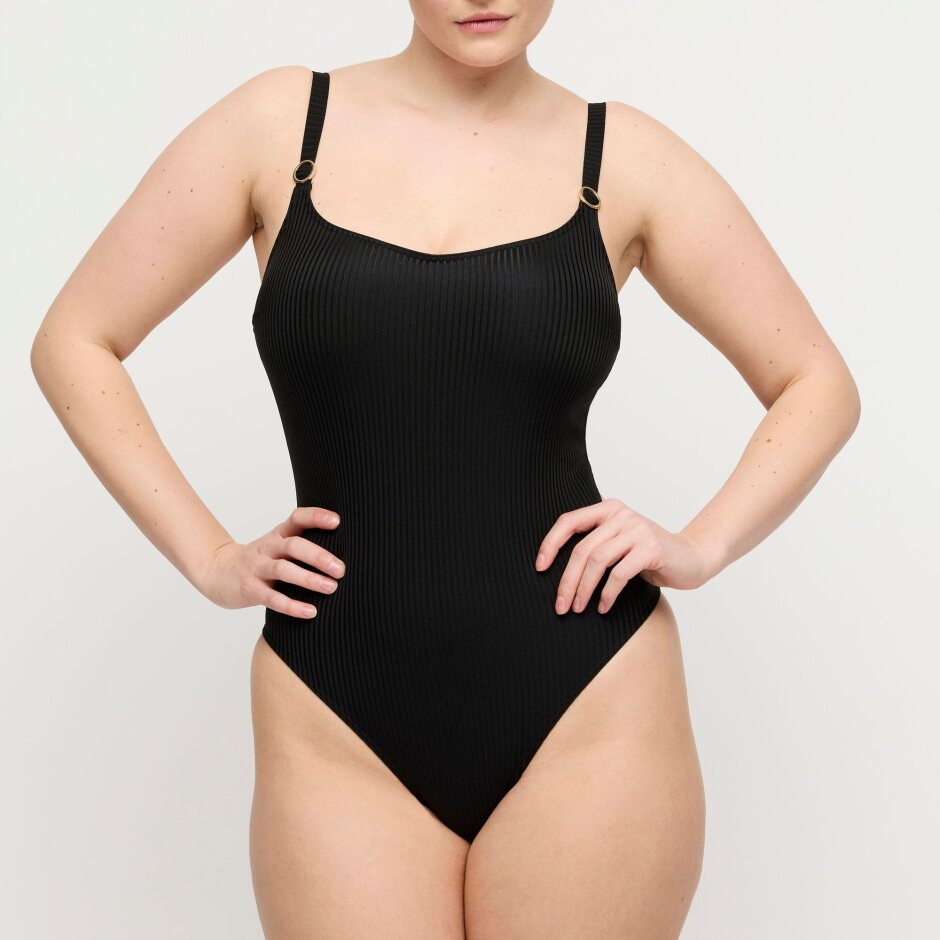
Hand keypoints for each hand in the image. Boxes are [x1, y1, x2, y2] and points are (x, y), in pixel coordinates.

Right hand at [198, 506, 344, 618]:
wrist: (217, 572)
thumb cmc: (260, 560)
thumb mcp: (277, 545)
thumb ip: (304, 545)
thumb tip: (346, 553)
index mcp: (278, 534)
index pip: (297, 518)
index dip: (316, 517)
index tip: (337, 522)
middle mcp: (268, 548)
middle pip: (294, 546)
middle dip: (319, 557)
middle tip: (341, 569)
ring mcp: (257, 568)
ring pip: (283, 570)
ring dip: (309, 579)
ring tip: (331, 588)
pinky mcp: (249, 589)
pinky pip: (272, 598)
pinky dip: (292, 606)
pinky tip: (311, 612)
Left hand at [535, 497, 721, 613]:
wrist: (692, 557)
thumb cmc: (649, 555)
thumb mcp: (619, 543)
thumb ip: (595, 544)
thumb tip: (554, 566)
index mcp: (608, 509)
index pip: (569, 521)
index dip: (550, 544)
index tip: (540, 568)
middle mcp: (621, 515)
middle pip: (582, 548)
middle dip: (567, 580)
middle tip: (560, 605)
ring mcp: (637, 530)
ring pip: (597, 561)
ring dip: (584, 589)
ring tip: (578, 608)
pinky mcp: (651, 548)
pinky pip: (619, 574)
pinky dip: (607, 594)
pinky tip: (603, 607)